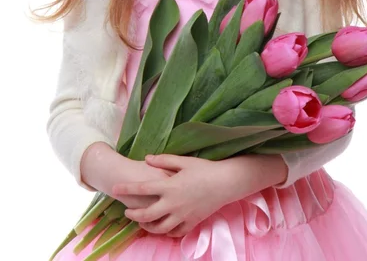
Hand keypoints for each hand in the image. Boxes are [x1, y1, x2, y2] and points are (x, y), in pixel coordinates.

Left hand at [112, 154, 229, 237]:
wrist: (225, 183)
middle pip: (146, 215)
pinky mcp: (191, 223)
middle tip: (126, 211)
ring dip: (146, 226)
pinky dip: (166, 232)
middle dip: (133, 214)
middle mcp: (173, 204)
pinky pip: (174, 233)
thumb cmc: (204, 169)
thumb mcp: (184, 161)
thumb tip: (146, 158)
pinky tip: (162, 227)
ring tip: (142, 221)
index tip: (115, 189)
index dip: (126, 189)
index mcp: (169, 186)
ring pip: (158, 228)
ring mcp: (182, 216)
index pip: (142, 189)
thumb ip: (163, 160)